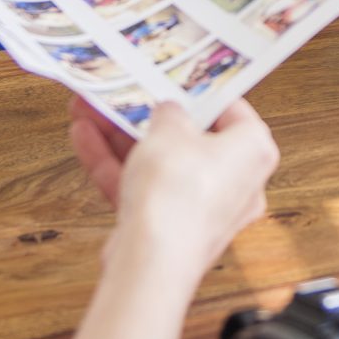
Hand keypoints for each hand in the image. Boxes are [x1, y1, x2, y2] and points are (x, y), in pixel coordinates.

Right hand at [70, 97, 279, 268]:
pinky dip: (116, 166)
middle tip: (122, 96)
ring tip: (90, 110)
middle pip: (188, 140)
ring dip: (121, 138)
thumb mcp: (170, 127)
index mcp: (254, 151)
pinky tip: (85, 140)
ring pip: (159, 165)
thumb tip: (170, 111)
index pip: (232, 111)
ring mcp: (202, 210)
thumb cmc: (178, 190)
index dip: (199, 92)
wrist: (153, 260)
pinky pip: (144, 190)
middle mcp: (237, 184)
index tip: (174, 78)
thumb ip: (170, 112)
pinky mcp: (171, 229)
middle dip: (145, 117)